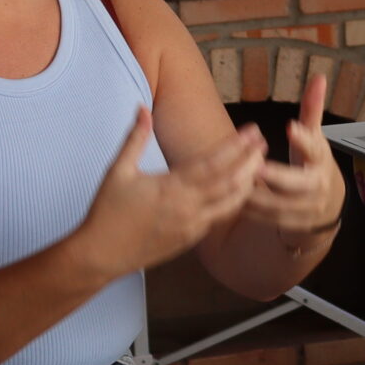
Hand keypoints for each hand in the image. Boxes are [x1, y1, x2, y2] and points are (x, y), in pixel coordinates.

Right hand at [72, 107, 265, 276]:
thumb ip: (135, 139)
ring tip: (259, 164)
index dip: (236, 146)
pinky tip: (240, 191)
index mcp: (171, 188)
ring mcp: (191, 226)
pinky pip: (218, 218)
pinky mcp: (190, 240)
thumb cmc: (107, 212)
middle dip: (250, 161)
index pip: (213, 163)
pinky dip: (233, 202)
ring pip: (230, 203)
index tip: (252, 131)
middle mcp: (187, 208)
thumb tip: (142, 108)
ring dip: (247, 182)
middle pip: (230, 182)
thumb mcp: (118, 171)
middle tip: (263, 143)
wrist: (100, 256)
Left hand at [242, 74, 347, 250]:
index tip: (289, 127)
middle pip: (298, 183)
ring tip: (236, 183)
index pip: (315, 147)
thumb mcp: (314, 137)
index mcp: (320, 159)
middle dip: (276, 176)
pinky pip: (271, 220)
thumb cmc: (312, 163)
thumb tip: (319, 77)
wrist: (327, 205)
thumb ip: (312, 109)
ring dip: (258, 195)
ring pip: (281, 204)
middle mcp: (318, 185)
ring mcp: (308, 208)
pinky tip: (235, 201)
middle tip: (253, 166)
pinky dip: (254, 210)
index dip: (303, 139)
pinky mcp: (296, 225)